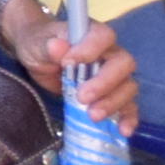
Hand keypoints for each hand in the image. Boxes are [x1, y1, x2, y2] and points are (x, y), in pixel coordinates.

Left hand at [5, 0, 140, 129]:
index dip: (91, 49)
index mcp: (91, 34)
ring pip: (127, 87)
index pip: (103, 36)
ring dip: (113, 103)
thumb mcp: (36, 43)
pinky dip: (128, 118)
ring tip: (92, 115)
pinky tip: (123, 130)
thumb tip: (58, 46)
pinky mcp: (111, 95)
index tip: (68, 62)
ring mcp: (114, 75)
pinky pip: (129, 106)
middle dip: (105, 82)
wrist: (38, 56)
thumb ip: (47, 45)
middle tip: (82, 97)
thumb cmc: (39, 44)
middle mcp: (109, 53)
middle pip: (123, 64)